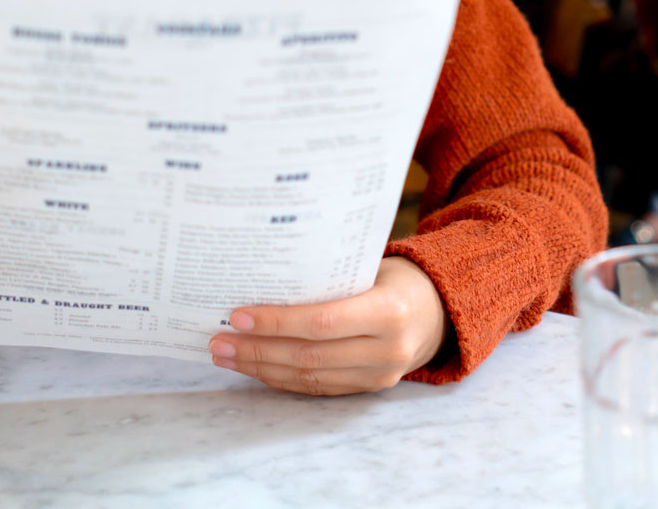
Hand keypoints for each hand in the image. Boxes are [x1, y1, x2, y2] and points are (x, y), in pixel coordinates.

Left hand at [209, 257, 448, 395]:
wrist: (439, 311)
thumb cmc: (396, 278)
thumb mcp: (371, 268)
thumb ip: (327, 278)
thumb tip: (260, 278)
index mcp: (388, 311)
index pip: (322, 321)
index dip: (276, 321)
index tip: (236, 316)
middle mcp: (387, 349)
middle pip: (309, 355)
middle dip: (257, 350)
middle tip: (217, 341)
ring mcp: (380, 375)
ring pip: (309, 376)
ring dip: (261, 368)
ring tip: (225, 356)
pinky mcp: (370, 389)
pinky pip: (317, 387)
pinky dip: (281, 379)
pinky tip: (254, 367)